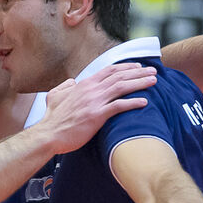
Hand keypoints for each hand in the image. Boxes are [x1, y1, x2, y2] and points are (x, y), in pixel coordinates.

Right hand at [39, 63, 155, 152]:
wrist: (49, 134)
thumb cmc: (52, 118)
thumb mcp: (54, 96)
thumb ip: (65, 87)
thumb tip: (71, 82)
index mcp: (83, 84)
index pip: (109, 70)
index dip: (126, 67)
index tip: (139, 67)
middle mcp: (90, 90)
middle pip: (119, 76)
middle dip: (139, 72)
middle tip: (154, 71)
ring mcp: (94, 102)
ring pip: (121, 87)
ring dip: (140, 83)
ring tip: (154, 81)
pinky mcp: (96, 115)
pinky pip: (119, 106)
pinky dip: (133, 102)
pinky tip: (145, 102)